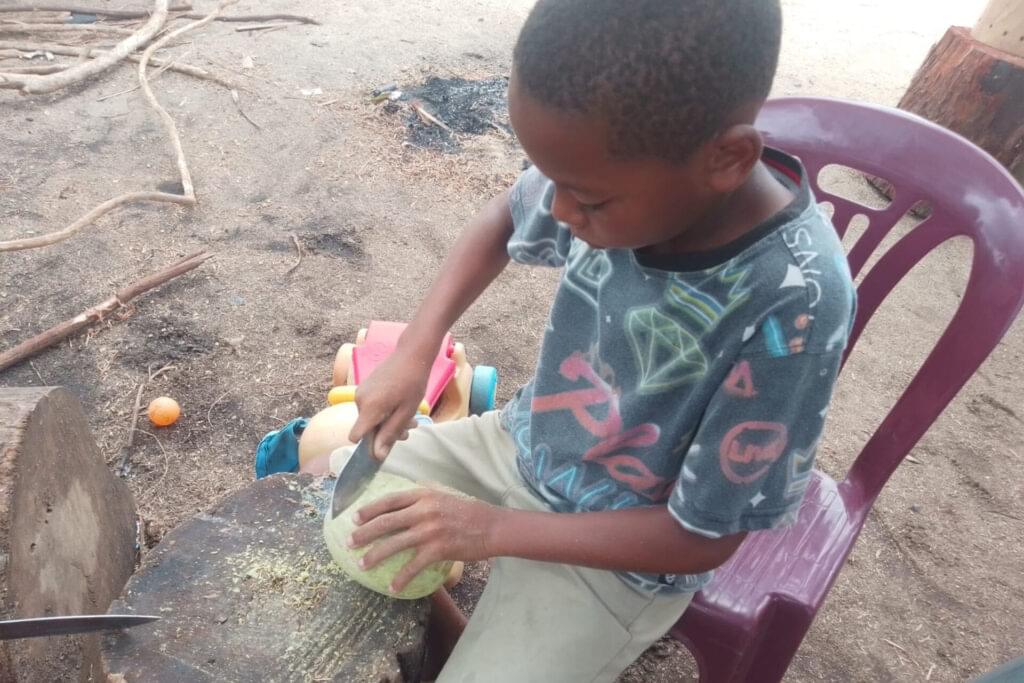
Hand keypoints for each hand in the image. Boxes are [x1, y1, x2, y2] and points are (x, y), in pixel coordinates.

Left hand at [347, 487, 500, 592]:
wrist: (493, 526)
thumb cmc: (469, 512)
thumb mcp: (444, 496)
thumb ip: (423, 499)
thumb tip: (403, 505)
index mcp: (424, 495)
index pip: (389, 501)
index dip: (369, 509)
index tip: (354, 518)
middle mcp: (424, 511)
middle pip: (386, 522)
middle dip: (364, 533)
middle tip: (349, 542)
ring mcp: (430, 530)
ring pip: (394, 544)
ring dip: (374, 555)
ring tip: (362, 564)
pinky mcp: (438, 550)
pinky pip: (413, 566)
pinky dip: (401, 578)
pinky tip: (392, 587)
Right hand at [348, 345, 434, 459]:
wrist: (410, 355)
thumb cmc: (412, 383)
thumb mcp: (405, 412)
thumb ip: (390, 434)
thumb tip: (377, 456)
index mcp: (368, 408)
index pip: (355, 436)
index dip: (369, 445)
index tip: (386, 444)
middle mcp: (359, 400)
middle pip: (367, 428)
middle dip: (387, 432)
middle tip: (409, 428)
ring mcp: (360, 392)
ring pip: (371, 418)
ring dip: (388, 421)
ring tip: (410, 416)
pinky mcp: (364, 387)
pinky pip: (371, 407)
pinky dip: (384, 411)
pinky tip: (400, 405)